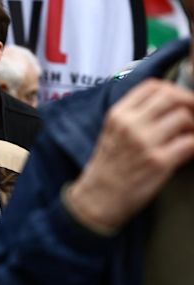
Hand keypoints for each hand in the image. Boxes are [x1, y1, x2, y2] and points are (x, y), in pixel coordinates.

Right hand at [66, 79, 193, 231]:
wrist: (99, 198)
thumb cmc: (108, 167)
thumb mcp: (112, 132)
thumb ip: (133, 115)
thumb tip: (168, 105)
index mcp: (118, 114)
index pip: (152, 86)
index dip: (174, 90)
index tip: (181, 101)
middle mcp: (130, 124)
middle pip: (171, 97)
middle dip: (190, 104)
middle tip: (193, 117)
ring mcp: (144, 142)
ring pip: (184, 118)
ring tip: (189, 137)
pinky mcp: (158, 162)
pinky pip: (190, 143)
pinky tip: (189, 151)